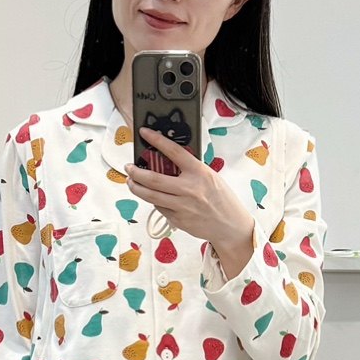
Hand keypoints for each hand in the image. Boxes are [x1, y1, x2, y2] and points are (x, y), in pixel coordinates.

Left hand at [125, 127, 253, 255]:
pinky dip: (153, 200)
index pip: (174, 152)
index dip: (157, 140)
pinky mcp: (178, 220)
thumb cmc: (221, 199)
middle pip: (154, 179)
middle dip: (136, 172)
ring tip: (131, 182)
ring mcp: (183, 206)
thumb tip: (168, 161)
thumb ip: (190, 169)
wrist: (230, 226)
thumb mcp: (210, 177)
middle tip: (129, 167)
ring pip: (151, 196)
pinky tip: (152, 196)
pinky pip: (159, 208)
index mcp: (199, 173)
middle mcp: (190, 189)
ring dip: (136, 188)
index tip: (144, 133)